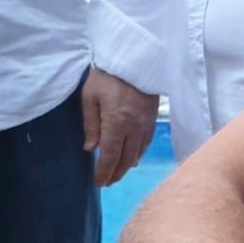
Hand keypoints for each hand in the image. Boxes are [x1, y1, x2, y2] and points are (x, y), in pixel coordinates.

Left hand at [81, 67, 158, 186]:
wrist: (135, 59)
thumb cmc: (107, 76)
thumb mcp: (90, 97)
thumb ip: (90, 124)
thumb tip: (91, 148)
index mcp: (117, 123)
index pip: (110, 156)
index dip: (104, 172)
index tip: (98, 183)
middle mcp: (134, 128)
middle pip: (126, 160)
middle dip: (116, 173)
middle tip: (107, 182)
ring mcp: (146, 125)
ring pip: (138, 154)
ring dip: (127, 167)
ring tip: (117, 173)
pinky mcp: (153, 119)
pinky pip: (146, 144)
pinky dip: (138, 155)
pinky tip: (133, 159)